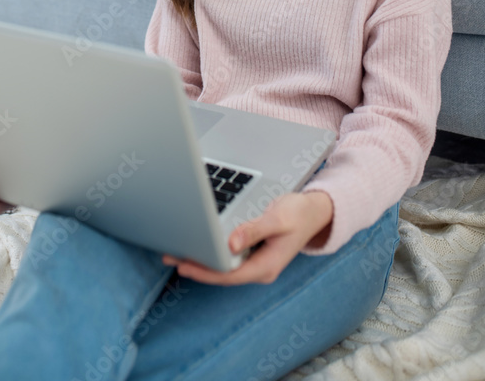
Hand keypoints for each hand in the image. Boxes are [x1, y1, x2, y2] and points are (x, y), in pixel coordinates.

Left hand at [161, 190, 333, 285]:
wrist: (315, 211)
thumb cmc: (298, 214)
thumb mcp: (277, 219)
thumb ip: (254, 230)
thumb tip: (230, 244)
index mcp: (266, 266)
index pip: (228, 274)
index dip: (204, 270)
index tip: (184, 264)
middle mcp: (260, 268)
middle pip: (222, 273)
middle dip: (196, 266)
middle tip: (169, 256)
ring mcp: (256, 262)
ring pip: (223, 266)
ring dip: (201, 259)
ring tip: (175, 251)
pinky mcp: (252, 253)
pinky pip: (227, 258)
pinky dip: (210, 252)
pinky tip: (197, 245)